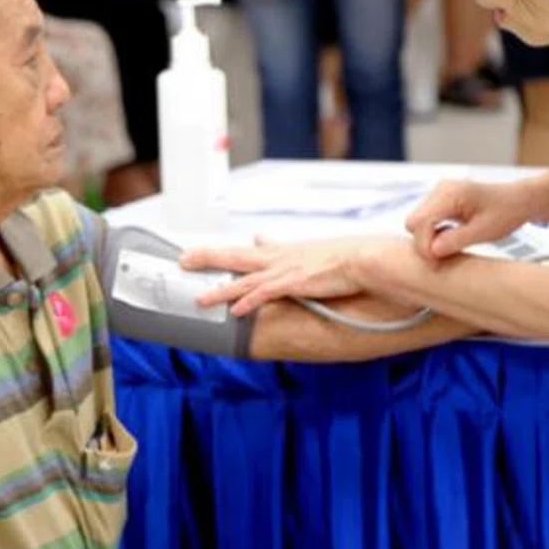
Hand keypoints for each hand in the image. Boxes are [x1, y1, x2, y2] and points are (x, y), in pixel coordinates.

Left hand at [182, 237, 391, 316]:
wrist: (365, 260)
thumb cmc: (344, 257)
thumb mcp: (311, 250)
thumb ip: (285, 248)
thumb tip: (263, 238)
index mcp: (282, 253)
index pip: (245, 251)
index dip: (219, 253)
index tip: (196, 254)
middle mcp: (279, 259)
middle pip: (235, 257)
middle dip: (207, 258)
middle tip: (183, 260)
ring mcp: (285, 271)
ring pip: (246, 279)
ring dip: (222, 289)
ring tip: (200, 299)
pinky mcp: (296, 283)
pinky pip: (267, 294)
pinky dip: (250, 302)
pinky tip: (236, 310)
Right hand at [404, 180, 533, 260]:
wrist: (519, 200)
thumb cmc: (507, 212)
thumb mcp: (485, 231)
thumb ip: (456, 241)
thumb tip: (432, 252)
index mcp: (452, 193)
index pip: (420, 222)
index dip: (424, 245)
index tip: (436, 263)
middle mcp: (441, 189)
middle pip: (413, 222)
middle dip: (424, 243)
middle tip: (444, 256)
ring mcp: (439, 192)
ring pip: (416, 222)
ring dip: (429, 238)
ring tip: (451, 245)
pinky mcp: (439, 199)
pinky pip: (425, 220)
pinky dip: (433, 233)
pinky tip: (450, 237)